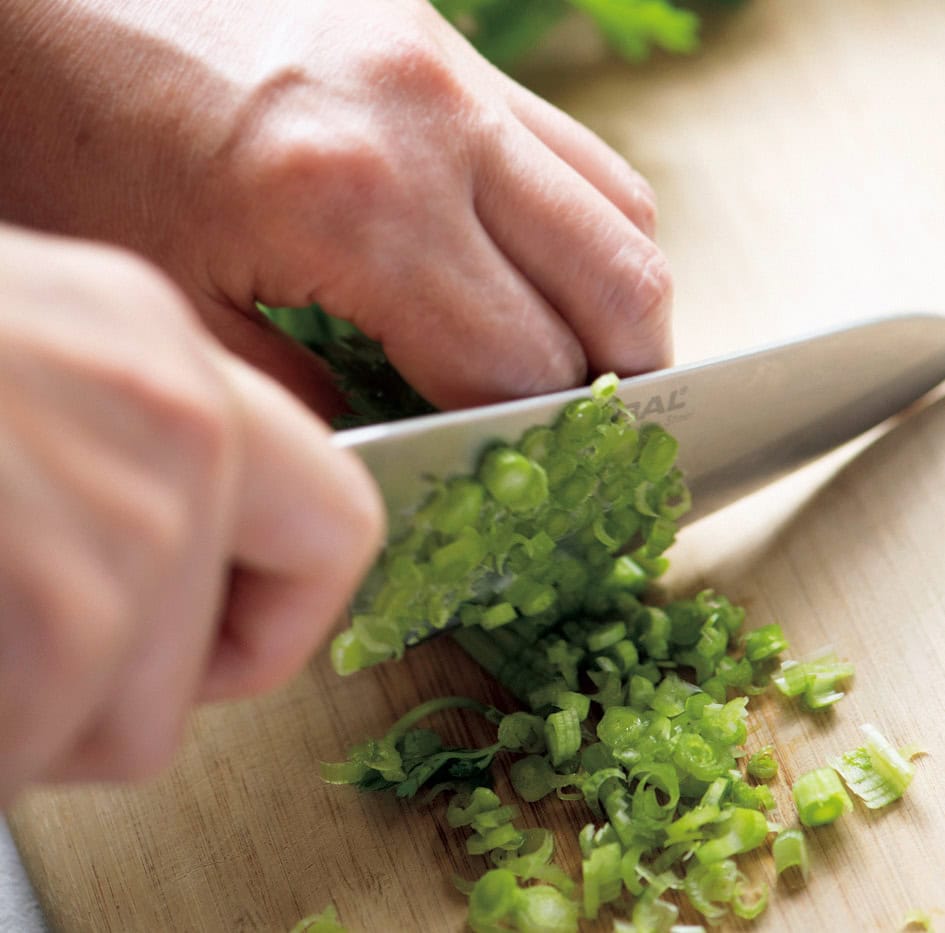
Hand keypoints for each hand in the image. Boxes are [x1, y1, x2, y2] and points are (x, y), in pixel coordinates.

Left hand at [0, 0, 671, 412]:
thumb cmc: (68, 139)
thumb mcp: (171, 308)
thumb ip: (300, 398)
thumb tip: (390, 444)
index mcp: (360, 210)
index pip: (520, 363)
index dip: (538, 438)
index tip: (533, 473)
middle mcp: (436, 126)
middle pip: (618, 282)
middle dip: (623, 380)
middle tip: (592, 433)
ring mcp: (452, 69)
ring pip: (619, 207)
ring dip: (617, 300)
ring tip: (579, 359)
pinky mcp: (444, 42)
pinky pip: (568, 148)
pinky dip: (581, 226)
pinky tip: (536, 270)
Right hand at [0, 224, 382, 803]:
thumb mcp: (14, 374)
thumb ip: (112, 456)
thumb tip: (187, 567)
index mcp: (158, 348)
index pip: (336, 521)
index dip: (278, 614)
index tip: (212, 640)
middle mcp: (170, 408)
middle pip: (254, 641)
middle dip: (153, 690)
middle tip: (39, 660)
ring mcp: (115, 501)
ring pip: (137, 717)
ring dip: (28, 720)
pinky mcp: (51, 600)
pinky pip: (43, 737)